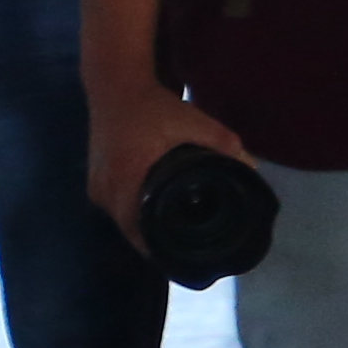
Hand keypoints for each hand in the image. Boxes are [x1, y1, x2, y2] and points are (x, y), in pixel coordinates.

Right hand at [86, 85, 248, 244]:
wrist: (115, 86)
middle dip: (156, 244)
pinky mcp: (94, 179)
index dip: (160, 251)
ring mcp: (96, 185)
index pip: (138, 232)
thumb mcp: (195, 122)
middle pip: (131, 231)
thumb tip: (252, 168)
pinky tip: (154, 216)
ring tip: (173, 241)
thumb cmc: (155, 106)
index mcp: (128, 179)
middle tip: (185, 254)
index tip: (183, 261)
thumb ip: (224, 145)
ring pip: (122, 220)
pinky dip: (135, 213)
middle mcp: (106, 189)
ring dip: (144, 229)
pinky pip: (116, 207)